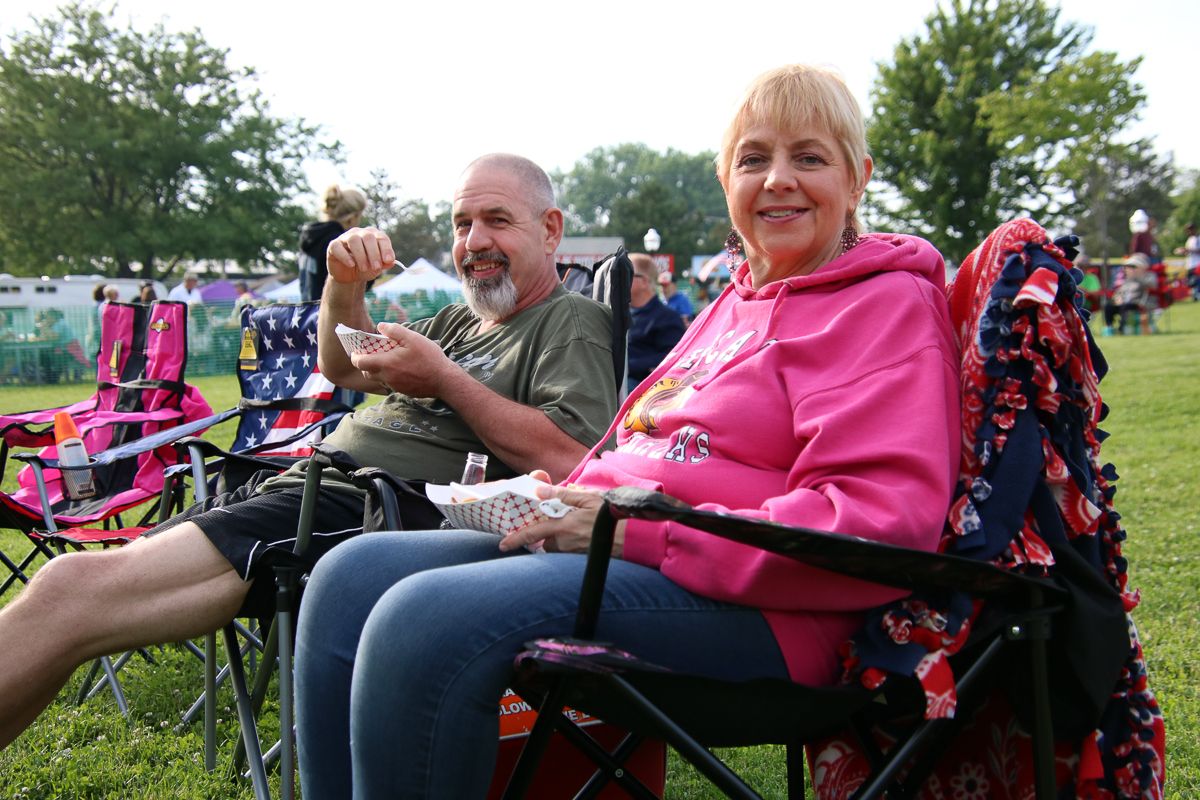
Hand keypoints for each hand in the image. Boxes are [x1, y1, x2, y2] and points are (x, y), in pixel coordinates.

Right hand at [327, 227, 395, 284]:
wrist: (349, 276)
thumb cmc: (365, 268)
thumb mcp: (376, 268)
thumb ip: (384, 264)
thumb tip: (392, 262)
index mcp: (373, 236)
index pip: (381, 237)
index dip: (386, 249)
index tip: (388, 260)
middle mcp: (360, 233)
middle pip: (368, 237)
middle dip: (374, 253)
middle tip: (376, 267)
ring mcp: (346, 237)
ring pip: (354, 240)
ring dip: (361, 255)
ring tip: (364, 268)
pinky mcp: (334, 245)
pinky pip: (338, 247)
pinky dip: (345, 256)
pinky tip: (351, 264)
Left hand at [350, 322, 457, 397]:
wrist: (444, 380)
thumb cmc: (429, 358)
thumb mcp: (413, 338)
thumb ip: (394, 330)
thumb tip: (380, 326)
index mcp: (386, 364)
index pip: (360, 363)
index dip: (355, 356)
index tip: (357, 351)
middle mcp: (387, 377)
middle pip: (366, 373)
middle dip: (365, 364)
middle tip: (372, 354)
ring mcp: (394, 386)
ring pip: (378, 379)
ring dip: (377, 371)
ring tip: (387, 361)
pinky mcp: (402, 391)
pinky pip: (390, 384)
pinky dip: (390, 377)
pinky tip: (401, 369)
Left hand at [499, 484, 624, 555]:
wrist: (635, 537)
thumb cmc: (612, 515)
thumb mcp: (589, 498)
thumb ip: (564, 494)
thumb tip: (541, 490)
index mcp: (564, 526)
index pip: (533, 533)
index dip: (516, 539)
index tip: (503, 545)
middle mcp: (566, 542)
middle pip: (546, 542)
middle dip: (548, 535)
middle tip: (562, 524)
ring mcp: (575, 552)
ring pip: (558, 547)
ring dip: (561, 540)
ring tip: (577, 528)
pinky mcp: (583, 558)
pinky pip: (570, 551)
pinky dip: (572, 544)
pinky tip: (585, 536)